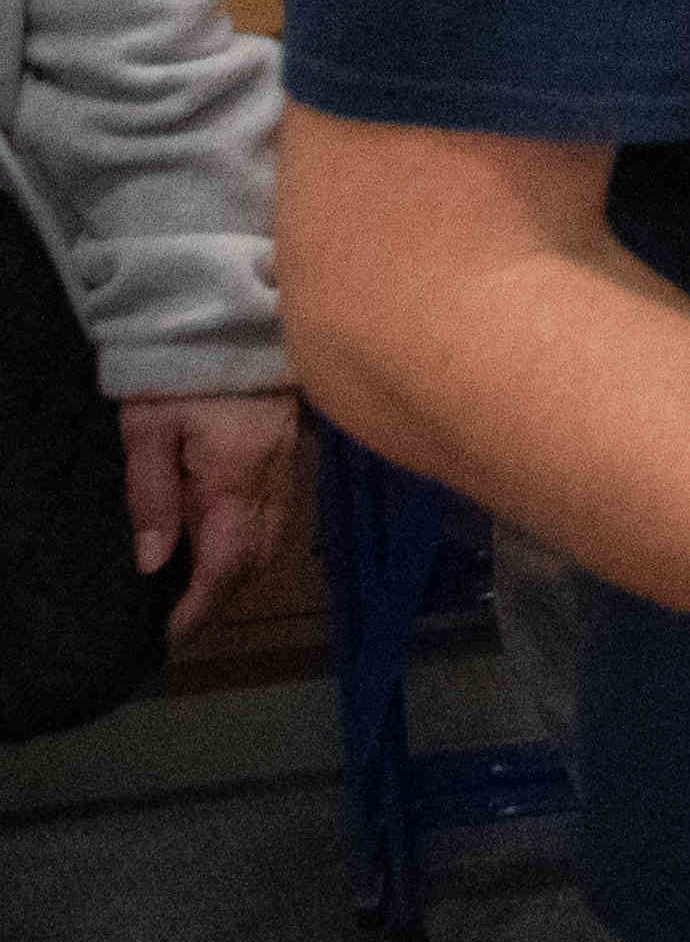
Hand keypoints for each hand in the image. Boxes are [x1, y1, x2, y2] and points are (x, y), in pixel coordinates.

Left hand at [121, 390, 300, 624]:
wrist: (231, 306)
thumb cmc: (179, 367)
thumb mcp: (147, 430)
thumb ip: (152, 497)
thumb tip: (155, 563)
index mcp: (236, 475)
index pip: (227, 561)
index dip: (200, 605)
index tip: (171, 636)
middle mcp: (273, 475)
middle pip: (258, 555)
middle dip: (222, 593)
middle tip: (180, 614)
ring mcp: (288, 458)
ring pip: (274, 534)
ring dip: (239, 565)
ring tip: (196, 580)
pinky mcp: (291, 441)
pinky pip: (278, 507)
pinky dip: (252, 534)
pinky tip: (221, 530)